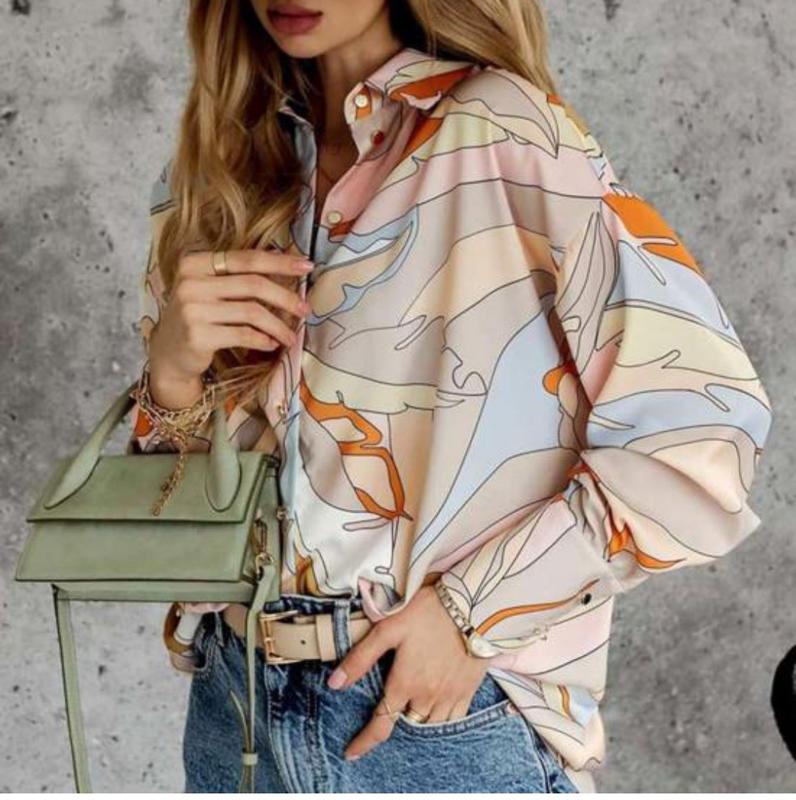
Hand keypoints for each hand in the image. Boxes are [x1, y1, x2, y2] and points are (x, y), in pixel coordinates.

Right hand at [148, 248, 313, 392]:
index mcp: (195, 262)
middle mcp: (191, 282)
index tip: (307, 266)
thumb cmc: (199, 318)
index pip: (246, 258)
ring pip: (252, 312)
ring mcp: (192, 309)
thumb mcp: (212, 291)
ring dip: (278, 325)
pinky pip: (243, 334)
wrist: (169, 355)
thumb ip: (240, 278)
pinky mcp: (197, 335)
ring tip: (292, 336)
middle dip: (285, 297)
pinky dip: (263, 340)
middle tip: (305, 309)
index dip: (280, 262)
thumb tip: (290, 269)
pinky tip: (272, 344)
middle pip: (253, 284)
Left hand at [327, 584, 494, 760]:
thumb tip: (334, 684)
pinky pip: (454, 720)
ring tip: (410, 712)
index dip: (364, 741)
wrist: (472, 606)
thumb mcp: (388, 628)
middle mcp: (427, 696)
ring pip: (430, 725)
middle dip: (394, 722)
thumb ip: (361, 658)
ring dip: (417, 723)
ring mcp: (450, 695)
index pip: (381, 724)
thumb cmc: (428, 613)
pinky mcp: (468, 690)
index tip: (351, 752)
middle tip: (386, 717)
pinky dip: (442, 721)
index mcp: (404, 683)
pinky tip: (437, 712)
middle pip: (406, 724)